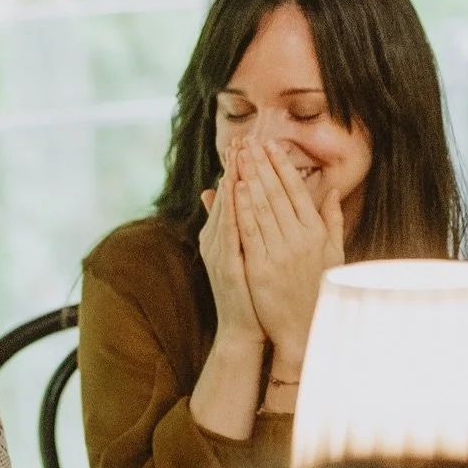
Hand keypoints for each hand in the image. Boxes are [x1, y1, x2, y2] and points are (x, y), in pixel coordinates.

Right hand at [197, 152, 262, 346]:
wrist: (244, 329)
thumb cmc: (250, 292)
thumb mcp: (241, 253)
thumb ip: (234, 225)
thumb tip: (225, 197)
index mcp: (223, 235)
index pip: (231, 195)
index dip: (237, 167)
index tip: (244, 141)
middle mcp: (217, 239)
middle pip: (226, 196)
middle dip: (234, 166)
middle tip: (240, 138)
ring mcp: (220, 251)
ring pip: (226, 208)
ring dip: (231, 178)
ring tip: (237, 155)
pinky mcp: (226, 264)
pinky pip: (230, 230)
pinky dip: (232, 208)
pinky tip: (235, 189)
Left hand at [233, 138, 343, 369]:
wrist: (304, 329)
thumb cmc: (319, 290)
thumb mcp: (333, 254)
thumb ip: (332, 220)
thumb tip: (332, 191)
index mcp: (316, 233)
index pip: (297, 191)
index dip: (283, 166)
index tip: (271, 145)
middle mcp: (300, 239)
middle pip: (277, 193)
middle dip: (262, 164)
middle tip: (250, 141)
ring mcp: (280, 253)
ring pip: (262, 207)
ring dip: (249, 178)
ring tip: (239, 157)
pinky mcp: (261, 267)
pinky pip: (249, 232)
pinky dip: (242, 208)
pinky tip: (234, 189)